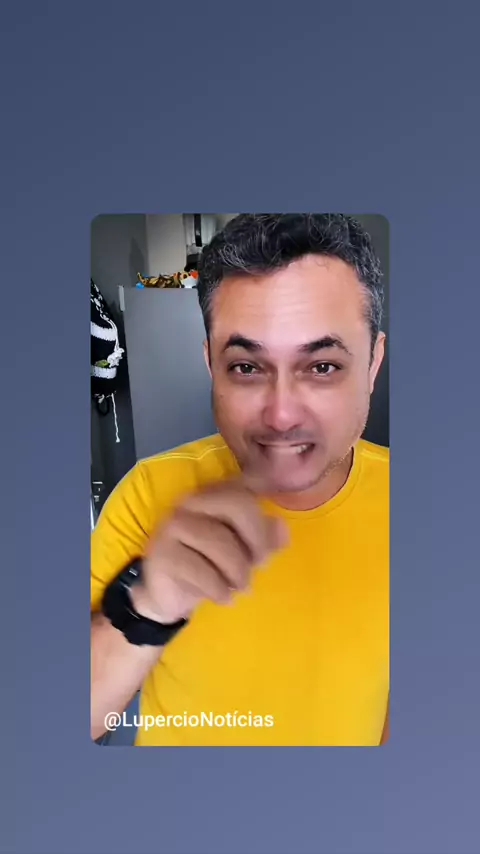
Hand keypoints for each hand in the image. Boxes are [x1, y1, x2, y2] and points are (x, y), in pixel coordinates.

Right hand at [130, 475, 288, 624]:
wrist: (168, 595)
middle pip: (237, 504)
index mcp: (213, 495)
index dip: (262, 504)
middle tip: (258, 566)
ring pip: (220, 541)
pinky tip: (222, 597)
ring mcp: (173, 526)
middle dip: (257, 540)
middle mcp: (191, 502)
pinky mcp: (162, 554)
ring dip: (238, 572)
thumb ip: (265, 539)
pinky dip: (219, 589)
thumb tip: (282, 528)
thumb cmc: (210, 566)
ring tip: (239, 586)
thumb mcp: (244, 552)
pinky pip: (201, 571)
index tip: (265, 536)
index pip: (246, 487)